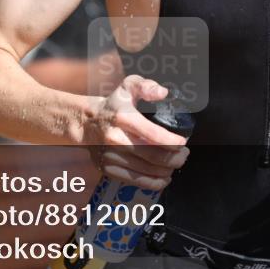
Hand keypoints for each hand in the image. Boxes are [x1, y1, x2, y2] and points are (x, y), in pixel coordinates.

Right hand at [83, 75, 189, 189]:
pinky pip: (136, 181)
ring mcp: (111, 156)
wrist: (85, 123)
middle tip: (184, 155)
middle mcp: (116, 139)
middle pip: (153, 156)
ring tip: (175, 164)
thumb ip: (145, 86)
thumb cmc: (112, 106)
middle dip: (175, 158)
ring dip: (167, 170)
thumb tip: (163, 93)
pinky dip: (154, 182)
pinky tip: (164, 177)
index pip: (153, 134)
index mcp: (123, 118)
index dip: (172, 142)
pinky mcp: (108, 169)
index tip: (183, 142)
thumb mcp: (127, 87)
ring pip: (147, 171)